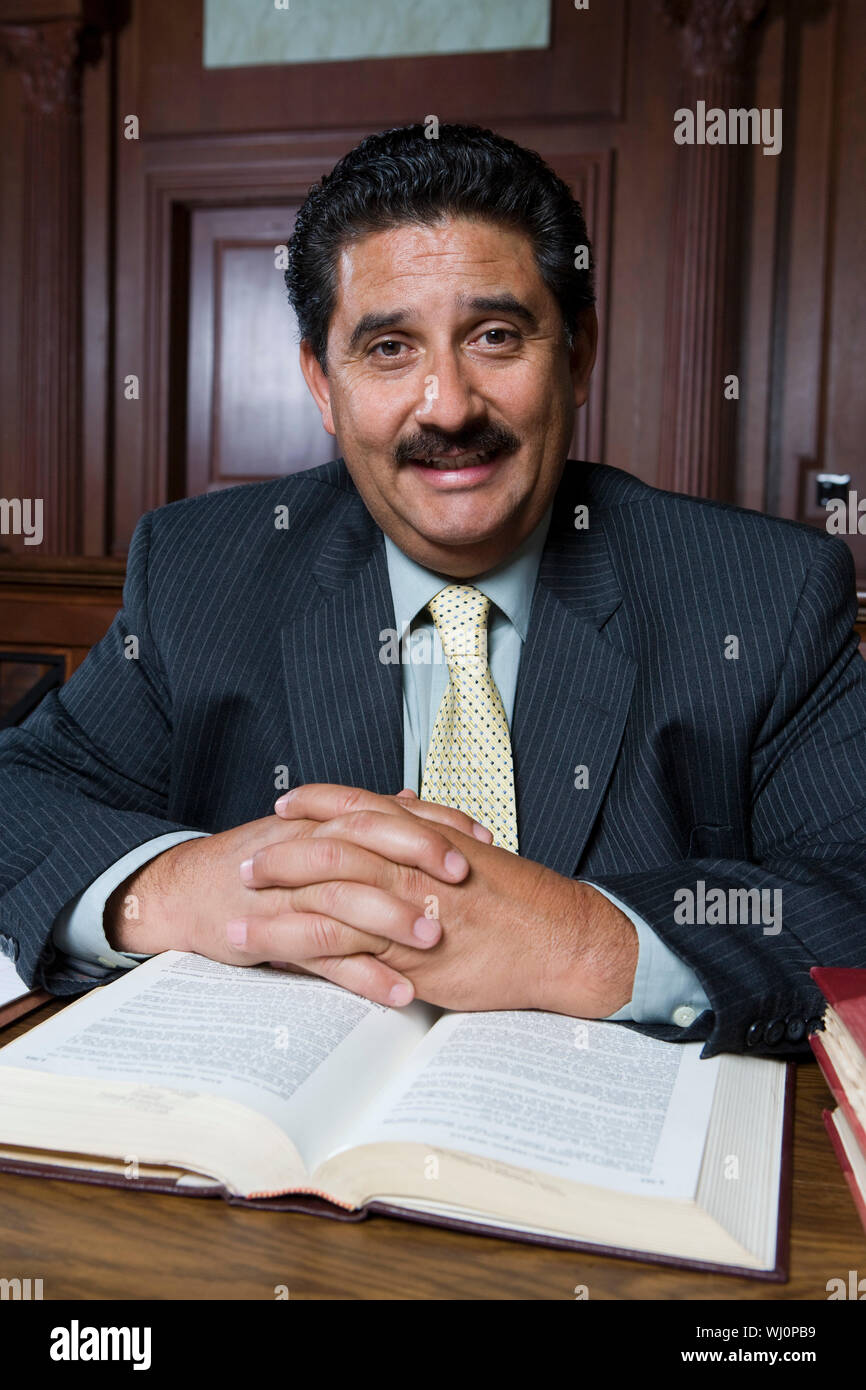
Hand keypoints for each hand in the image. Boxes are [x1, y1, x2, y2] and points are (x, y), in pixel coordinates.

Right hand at [103, 796, 492, 1004]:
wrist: (183, 891)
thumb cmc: (256, 862)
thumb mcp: (307, 832)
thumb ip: (359, 819)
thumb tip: (408, 799)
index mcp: (323, 822)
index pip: (385, 812)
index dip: (434, 823)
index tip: (481, 839)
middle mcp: (308, 849)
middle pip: (366, 842)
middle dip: (418, 858)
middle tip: (465, 878)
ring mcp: (290, 894)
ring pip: (346, 900)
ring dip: (394, 920)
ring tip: (439, 942)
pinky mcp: (274, 937)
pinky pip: (323, 958)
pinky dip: (363, 977)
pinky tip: (399, 994)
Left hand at [255, 785, 638, 1015]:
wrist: (562, 939)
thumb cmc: (522, 902)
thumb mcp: (474, 852)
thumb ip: (434, 831)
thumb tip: (406, 807)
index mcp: (427, 836)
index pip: (359, 806)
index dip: (316, 803)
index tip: (284, 804)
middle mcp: (412, 865)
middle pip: (329, 849)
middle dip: (279, 855)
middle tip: (243, 863)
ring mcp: (409, 910)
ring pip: (326, 901)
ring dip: (274, 910)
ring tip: (236, 918)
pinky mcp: (411, 955)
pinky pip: (346, 951)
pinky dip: (303, 954)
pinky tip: (276, 960)